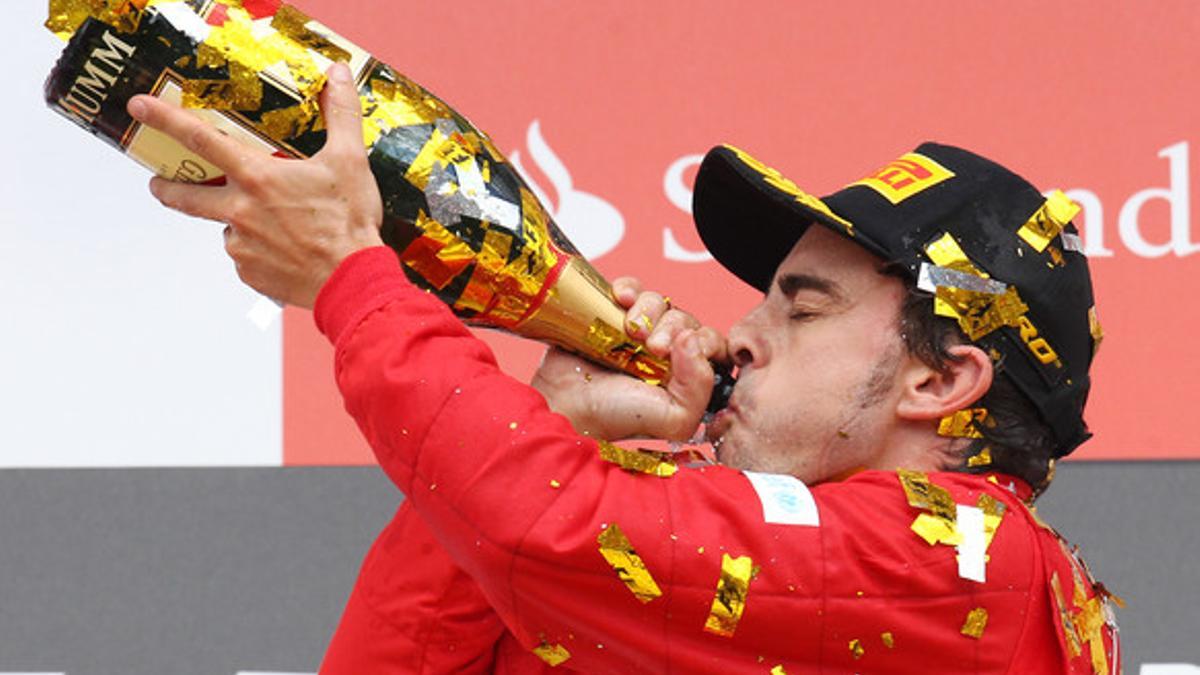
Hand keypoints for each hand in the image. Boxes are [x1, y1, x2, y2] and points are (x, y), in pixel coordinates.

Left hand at [127, 63, 383, 307]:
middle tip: (160, 183)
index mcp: (257, 177)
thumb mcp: (350, 160)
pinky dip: (258, 250)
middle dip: (167, 187)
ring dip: (238, 221)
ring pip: (227, 226)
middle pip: (185, 195)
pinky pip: (245, 256)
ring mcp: (240, 244)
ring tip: (277, 224)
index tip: (138, 106)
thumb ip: (341, 113)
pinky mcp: (249, 273)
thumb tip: (338, 74)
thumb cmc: (348, 222)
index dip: (165, 119)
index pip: (200, 139)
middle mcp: (239, 210)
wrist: (353, 280)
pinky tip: (286, 249)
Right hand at [531, 278, 727, 440]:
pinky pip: (633, 288)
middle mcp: (666, 354)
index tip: (680, 351)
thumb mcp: (673, 418)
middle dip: (673, 328)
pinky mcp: (613, 315)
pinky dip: (629, 287)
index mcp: (686, 378)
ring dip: (649, 310)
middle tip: (652, 348)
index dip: (704, 342)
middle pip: (687, 319)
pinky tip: (618, 299)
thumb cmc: (616, 418)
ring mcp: (639, 333)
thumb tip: (694, 341)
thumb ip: (699, 389)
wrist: (565, 404)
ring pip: (661, 302)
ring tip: (630, 330)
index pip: (714, 345)